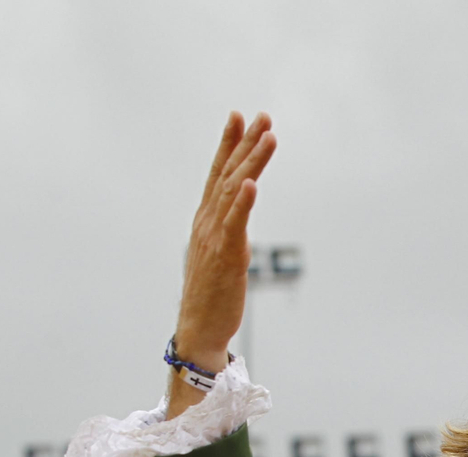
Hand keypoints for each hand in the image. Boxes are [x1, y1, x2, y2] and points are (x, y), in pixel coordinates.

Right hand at [173, 112, 277, 370]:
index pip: (217, 174)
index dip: (228, 144)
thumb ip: (227, 231)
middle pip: (227, 174)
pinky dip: (242, 202)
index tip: (238, 116)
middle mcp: (208, 223)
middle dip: (245, 143)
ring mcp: (215, 238)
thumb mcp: (218, 255)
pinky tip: (250, 183)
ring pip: (233, 191)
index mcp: (206, 221)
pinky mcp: (225, 256)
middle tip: (261, 116)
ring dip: (251, 162)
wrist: (199, 330)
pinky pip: (234, 224)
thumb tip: (238, 215)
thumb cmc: (212, 296)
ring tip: (267, 136)